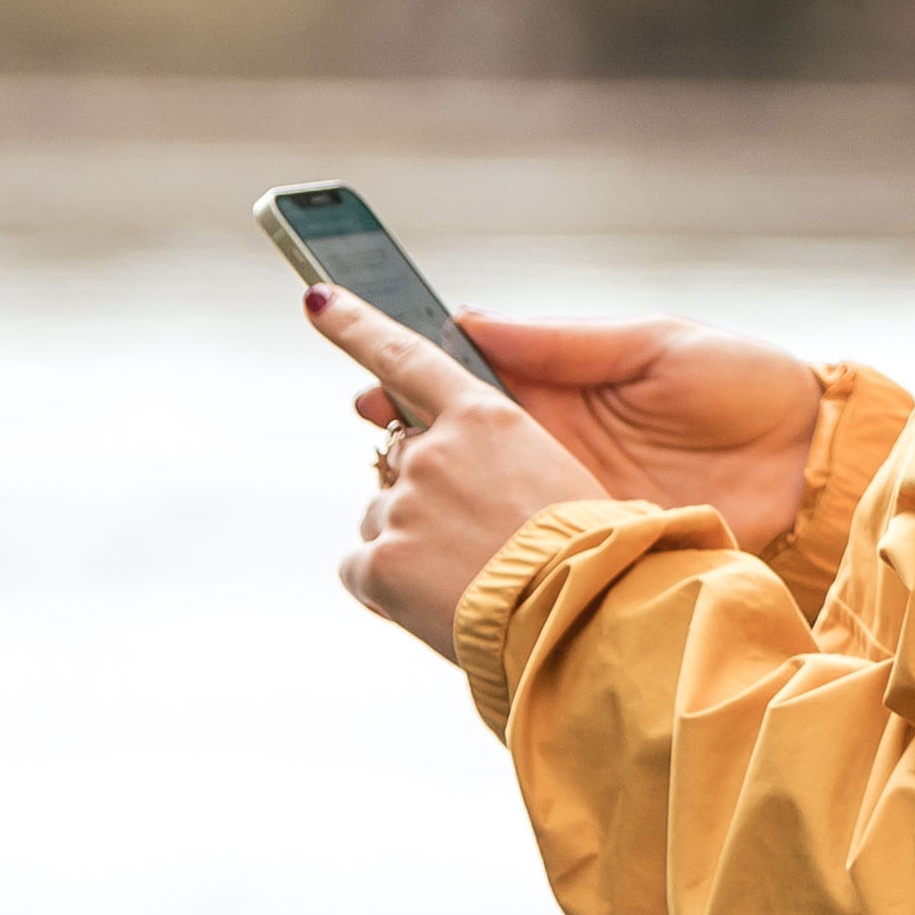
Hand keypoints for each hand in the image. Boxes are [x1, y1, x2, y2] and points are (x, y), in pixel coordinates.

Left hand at [307, 287, 608, 659]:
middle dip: (423, 499)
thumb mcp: (566, 480)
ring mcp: (402, 505)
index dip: (356, 324)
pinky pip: (362, 571)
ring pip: (384, 521)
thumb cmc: (596, 556)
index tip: (317, 298)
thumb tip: (476, 487)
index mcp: (487, 420)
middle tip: (473, 543)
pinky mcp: (381, 563)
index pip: (406, 357)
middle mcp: (434, 452)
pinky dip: (389, 592)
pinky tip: (435, 605)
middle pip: (400, 465)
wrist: (586, 616)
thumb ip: (505, 463)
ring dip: (413, 551)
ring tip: (472, 582)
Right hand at [354, 314, 823, 556]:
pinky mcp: (598, 536)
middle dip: (409, 447)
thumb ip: (563, 341)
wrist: (814, 460)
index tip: (368, 385)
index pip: (469, 379)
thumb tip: (471, 320)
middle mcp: (557, 440)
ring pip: (481, 499)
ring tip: (402, 496)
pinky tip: (457, 547)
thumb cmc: (746, 383)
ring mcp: (572, 492)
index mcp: (565, 382)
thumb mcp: (653, 345)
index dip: (413, 381)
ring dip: (439, 498)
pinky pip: (530, 542)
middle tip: (379, 447)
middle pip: (459, 446)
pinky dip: (492, 545)